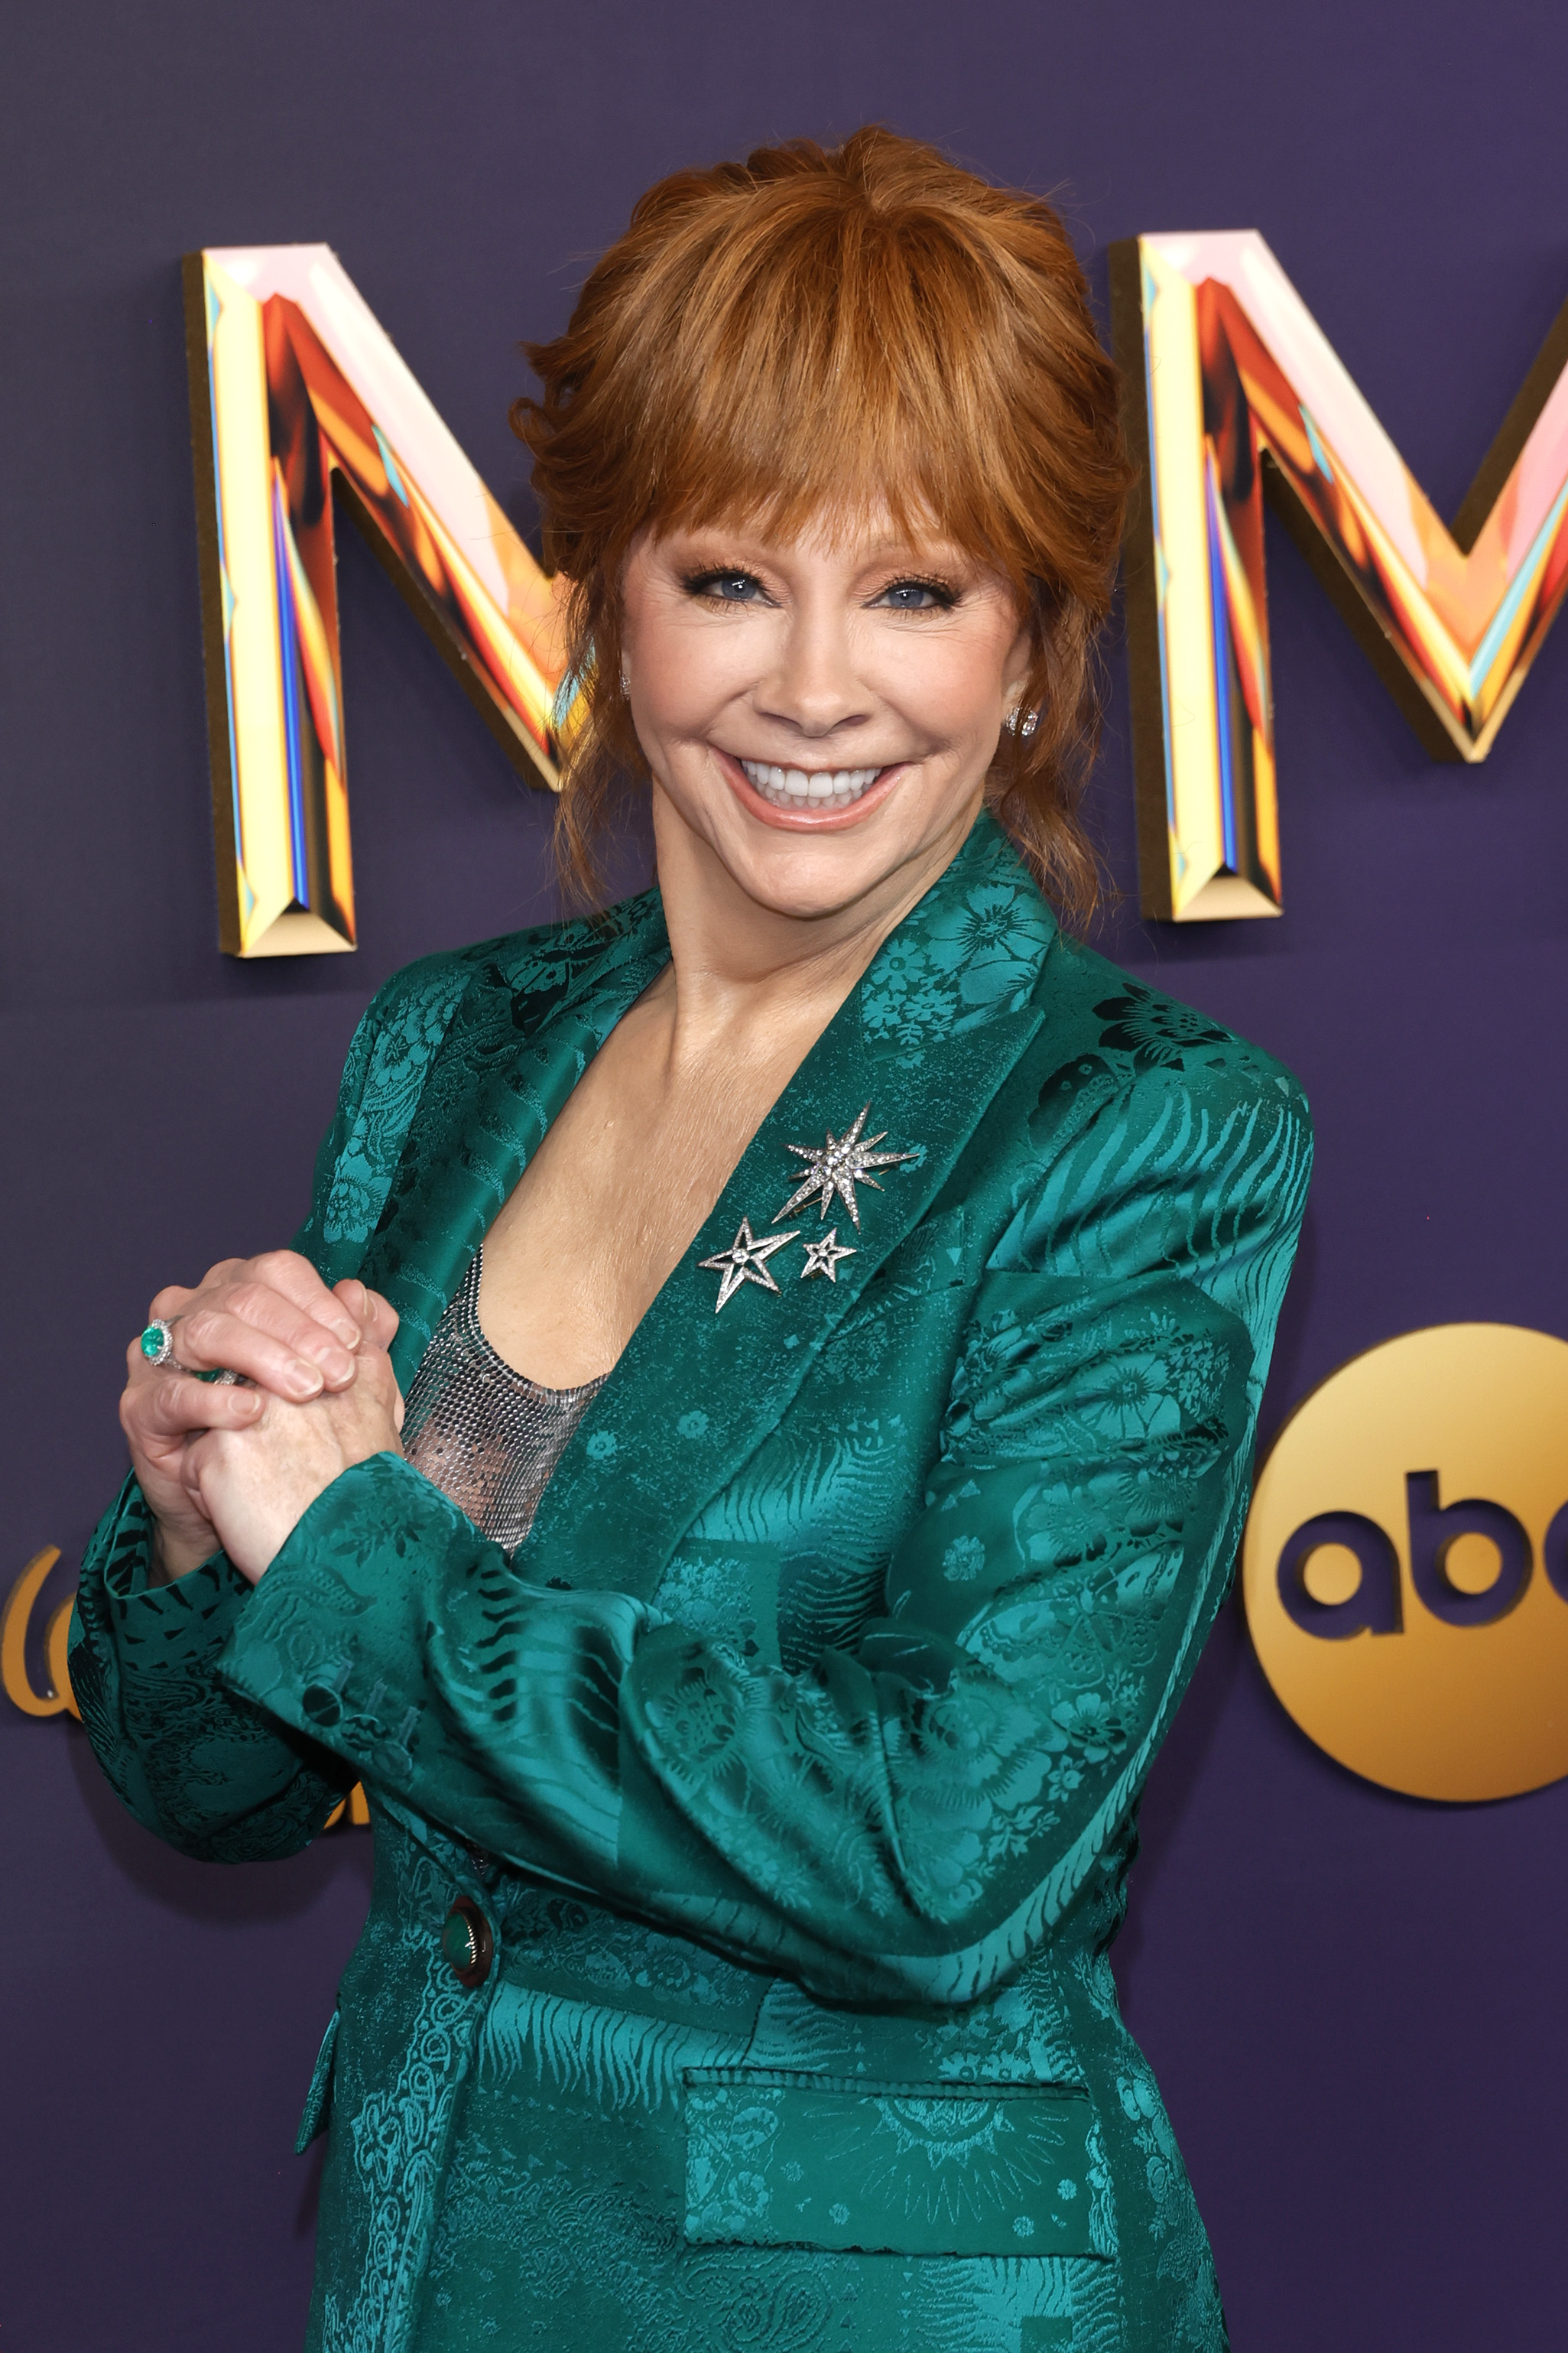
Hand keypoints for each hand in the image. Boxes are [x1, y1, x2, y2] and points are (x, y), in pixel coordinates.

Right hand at [121, 1251, 397, 1581]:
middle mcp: (193, 1309)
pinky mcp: (139, 1406)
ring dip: (262, 1357)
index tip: (355, 1341)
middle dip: (299, 1332)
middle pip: (244, 1296)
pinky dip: (215, 1400)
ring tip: (306, 1390)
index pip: (278, 1272)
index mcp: (239, 1289)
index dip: (319, 1302)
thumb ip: (355, 1339)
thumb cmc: (288, 1433)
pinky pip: (172, 1393)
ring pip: (206, 1331)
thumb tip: (365, 1298)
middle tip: (339, 1373)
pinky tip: (252, 1413)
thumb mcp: (334, 1384)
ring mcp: (159, 1355)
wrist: (242, 1504)